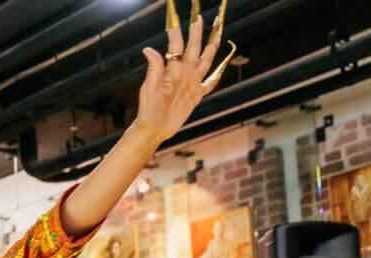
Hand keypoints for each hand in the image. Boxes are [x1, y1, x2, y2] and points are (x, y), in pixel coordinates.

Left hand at [135, 16, 232, 143]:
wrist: (154, 128)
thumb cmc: (148, 109)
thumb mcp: (150, 88)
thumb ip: (154, 68)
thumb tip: (148, 49)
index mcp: (172, 70)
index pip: (176, 47)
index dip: (178, 32)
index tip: (177, 19)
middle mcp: (183, 73)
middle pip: (193, 48)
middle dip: (197, 33)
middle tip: (199, 17)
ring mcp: (191, 83)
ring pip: (204, 61)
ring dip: (210, 49)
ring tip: (216, 35)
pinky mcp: (196, 95)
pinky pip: (209, 84)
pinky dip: (216, 77)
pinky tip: (222, 68)